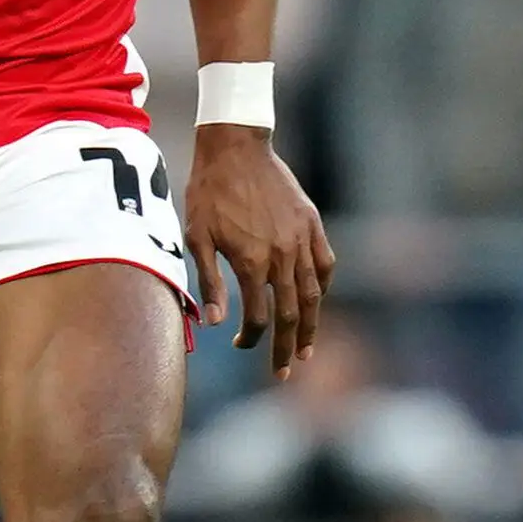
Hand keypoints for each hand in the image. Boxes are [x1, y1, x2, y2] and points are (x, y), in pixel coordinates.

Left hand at [180, 122, 334, 376]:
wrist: (236, 148)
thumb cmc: (208, 192)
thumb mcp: (197, 237)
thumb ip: (208, 282)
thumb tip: (213, 324)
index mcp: (252, 262)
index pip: (258, 316)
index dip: (250, 338)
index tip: (240, 344)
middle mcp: (282, 255)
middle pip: (291, 313)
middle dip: (287, 347)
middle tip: (284, 373)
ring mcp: (301, 239)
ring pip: (314, 293)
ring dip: (311, 325)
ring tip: (307, 348)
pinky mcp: (312, 224)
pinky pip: (325, 263)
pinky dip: (323, 285)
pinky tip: (317, 299)